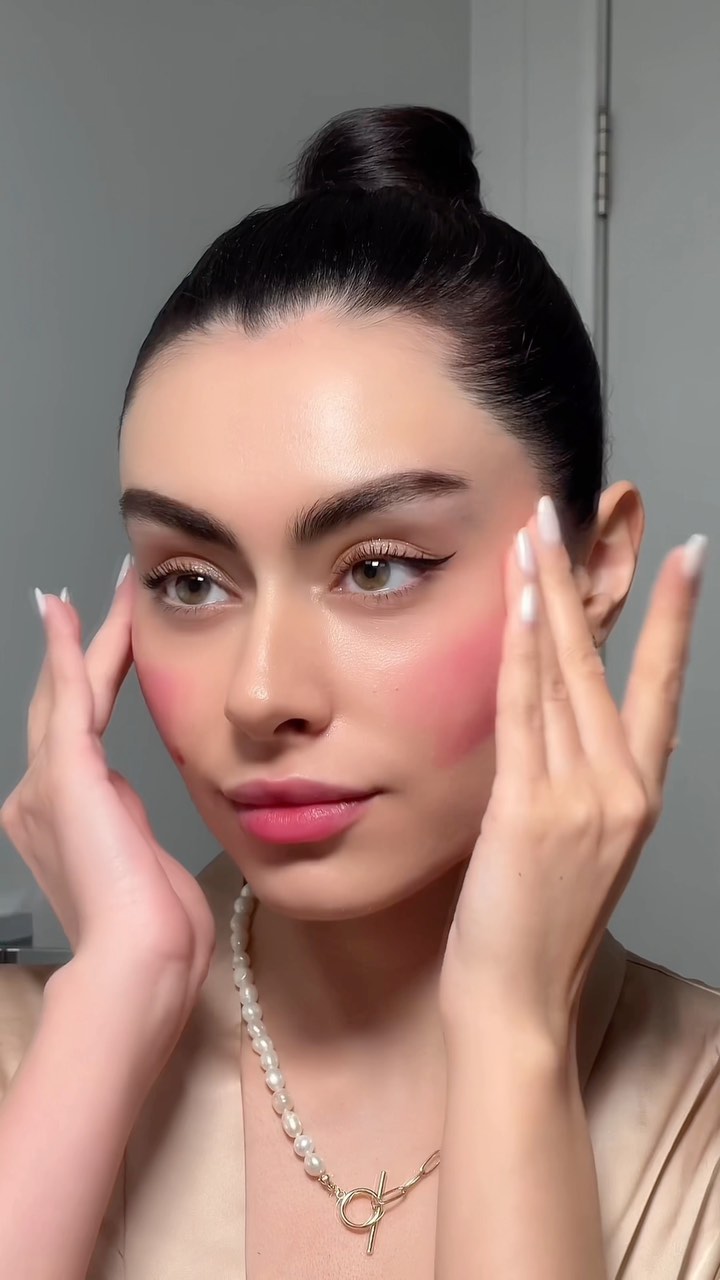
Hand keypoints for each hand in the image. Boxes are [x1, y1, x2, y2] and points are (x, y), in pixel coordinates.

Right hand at [0, 565, 215, 1039]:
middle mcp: (41, 799)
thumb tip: (130, 808)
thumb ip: (131, 831)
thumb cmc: (158, 934)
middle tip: (108, 596)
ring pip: (68, 691)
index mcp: (65, 822)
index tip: (109, 649)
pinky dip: (65, 650)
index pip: (78, 734)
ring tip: (110, 589)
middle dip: (87, 647)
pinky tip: (68, 611)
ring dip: (90, 637)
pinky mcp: (66, 776)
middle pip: (64, 703)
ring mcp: (48, 786)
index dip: (89, 685)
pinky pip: (66, 698)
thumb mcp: (144, 870)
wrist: (141, 962)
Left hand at [440, 496, 705, 1042]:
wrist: (517, 1008)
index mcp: (638, 797)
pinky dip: (524, 651)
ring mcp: (582, 799)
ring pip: (565, 675)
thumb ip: (572, 781)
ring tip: (534, 531)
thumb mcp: (573, 849)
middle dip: (584, 580)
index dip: (674, 618)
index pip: (661, 687)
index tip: (687, 556)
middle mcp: (623, 790)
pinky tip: (522, 600)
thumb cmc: (534, 931)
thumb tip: (550, 722)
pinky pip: (526, 712)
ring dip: (546, 595)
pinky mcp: (531, 811)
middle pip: (605, 663)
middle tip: (568, 513)